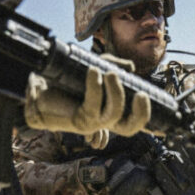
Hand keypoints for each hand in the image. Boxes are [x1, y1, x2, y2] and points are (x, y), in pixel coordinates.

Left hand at [24, 66, 150, 135]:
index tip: (154, 105)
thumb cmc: (67, 81)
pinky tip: (93, 72)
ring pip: (114, 114)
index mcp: (110, 112)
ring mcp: (92, 122)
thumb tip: (131, 68)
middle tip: (142, 95)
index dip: (146, 118)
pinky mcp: (79, 118)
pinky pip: (93, 104)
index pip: (133, 122)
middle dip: (141, 114)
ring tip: (110, 73)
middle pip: (129, 128)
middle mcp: (104, 121)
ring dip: (117, 92)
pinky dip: (95, 86)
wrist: (40, 87)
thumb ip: (114, 66)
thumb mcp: (96, 68)